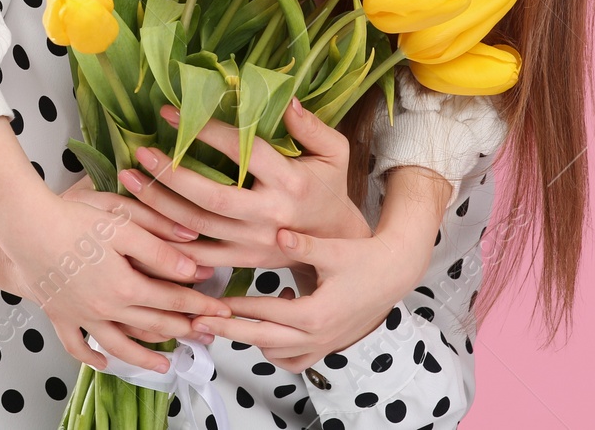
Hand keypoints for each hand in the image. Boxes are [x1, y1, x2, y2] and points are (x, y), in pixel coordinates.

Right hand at [0, 181, 233, 373]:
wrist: (24, 228)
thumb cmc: (72, 219)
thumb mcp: (122, 225)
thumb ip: (159, 248)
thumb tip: (192, 267)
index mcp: (125, 286)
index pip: (172, 299)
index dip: (198, 304)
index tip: (219, 308)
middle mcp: (105, 308)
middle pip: (152, 324)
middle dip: (183, 330)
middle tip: (206, 335)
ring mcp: (81, 315)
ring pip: (120, 344)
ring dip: (145, 357)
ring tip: (165, 366)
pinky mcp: (59, 314)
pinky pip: (77, 344)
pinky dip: (91, 357)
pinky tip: (104, 361)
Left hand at [118, 98, 370, 268]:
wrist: (336, 243)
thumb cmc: (329, 187)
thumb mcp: (334, 152)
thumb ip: (310, 125)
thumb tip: (285, 98)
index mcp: (290, 182)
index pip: (243, 152)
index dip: (206, 132)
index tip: (172, 113)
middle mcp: (269, 216)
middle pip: (212, 198)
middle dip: (172, 175)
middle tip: (141, 153)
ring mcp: (254, 243)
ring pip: (198, 228)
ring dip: (160, 205)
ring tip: (130, 180)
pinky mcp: (243, 261)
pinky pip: (199, 256)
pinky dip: (169, 241)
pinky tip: (142, 222)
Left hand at [186, 166, 447, 370]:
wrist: (394, 274)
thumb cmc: (364, 258)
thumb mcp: (333, 250)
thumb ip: (304, 245)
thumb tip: (280, 234)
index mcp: (316, 314)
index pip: (265, 316)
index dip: (235, 310)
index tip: (209, 304)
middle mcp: (317, 337)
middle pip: (262, 341)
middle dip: (229, 331)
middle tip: (199, 321)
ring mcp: (322, 345)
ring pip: (275, 354)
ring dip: (252, 339)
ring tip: (229, 319)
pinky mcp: (326, 345)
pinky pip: (293, 359)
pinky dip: (276, 349)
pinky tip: (269, 322)